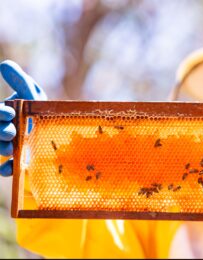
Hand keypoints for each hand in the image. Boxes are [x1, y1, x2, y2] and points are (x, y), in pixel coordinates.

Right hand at [0, 60, 46, 175]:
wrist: (58, 129)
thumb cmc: (42, 108)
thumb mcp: (33, 93)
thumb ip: (20, 82)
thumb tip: (4, 65)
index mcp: (6, 113)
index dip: (0, 113)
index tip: (10, 112)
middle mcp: (6, 129)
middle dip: (0, 132)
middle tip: (10, 133)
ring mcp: (12, 145)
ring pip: (0, 149)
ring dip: (2, 149)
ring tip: (10, 150)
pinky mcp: (20, 159)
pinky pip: (8, 166)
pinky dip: (6, 169)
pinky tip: (8, 169)